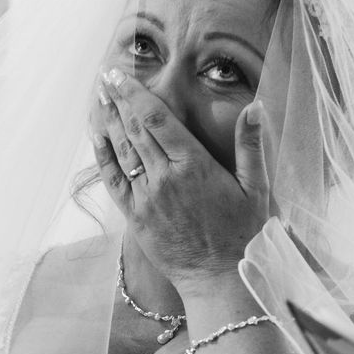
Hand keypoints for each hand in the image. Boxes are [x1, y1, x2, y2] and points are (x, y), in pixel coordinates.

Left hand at [90, 70, 267, 288]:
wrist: (220, 279)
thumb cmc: (243, 234)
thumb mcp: (257, 188)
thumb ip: (252, 146)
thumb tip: (256, 107)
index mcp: (194, 166)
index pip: (157, 119)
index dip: (136, 94)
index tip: (121, 75)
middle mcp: (165, 178)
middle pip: (134, 129)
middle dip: (118, 100)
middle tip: (105, 76)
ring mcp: (147, 198)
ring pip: (121, 151)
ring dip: (108, 121)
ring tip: (99, 97)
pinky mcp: (136, 216)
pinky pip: (113, 181)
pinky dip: (102, 156)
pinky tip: (96, 137)